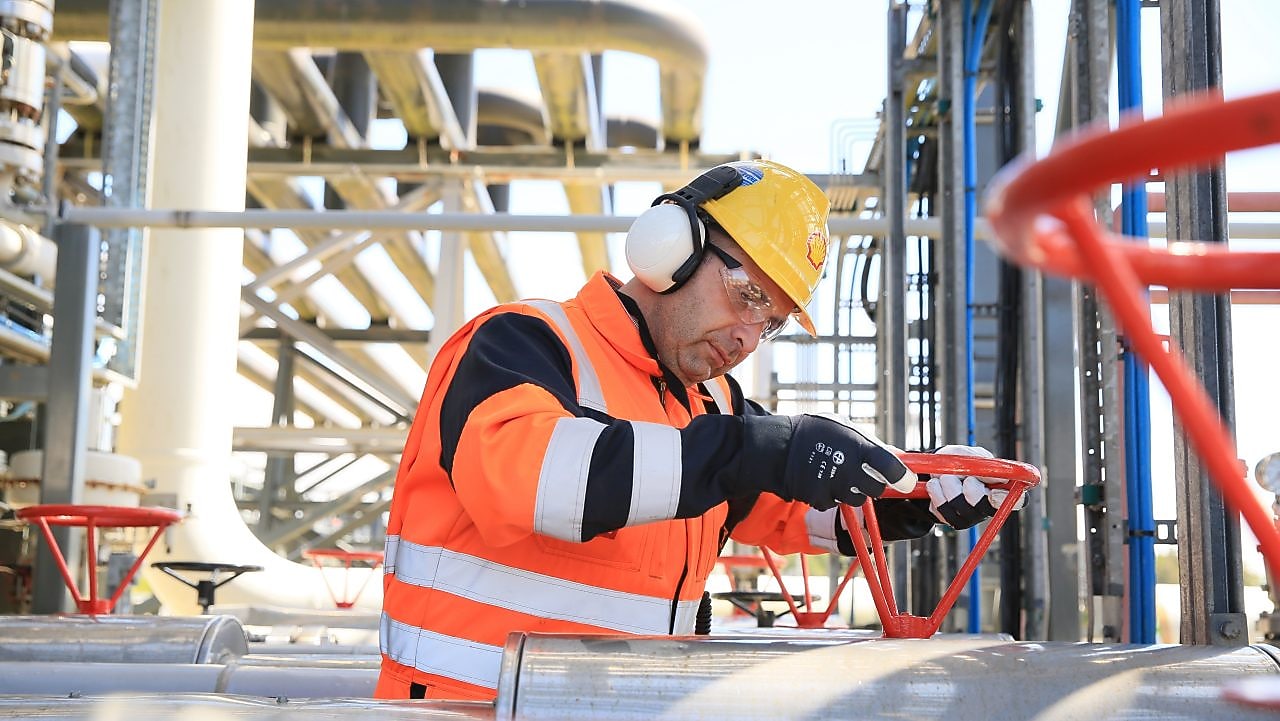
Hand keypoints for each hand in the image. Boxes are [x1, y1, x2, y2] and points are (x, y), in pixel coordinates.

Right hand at [783, 414, 915, 509]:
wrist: (777, 447)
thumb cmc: (814, 432)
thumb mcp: (844, 428)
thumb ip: (871, 444)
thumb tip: (898, 457)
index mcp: (857, 446)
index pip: (891, 467)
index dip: (903, 477)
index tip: (906, 481)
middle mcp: (847, 468)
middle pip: (877, 489)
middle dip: (874, 484)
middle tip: (862, 474)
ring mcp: (833, 486)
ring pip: (857, 499)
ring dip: (852, 491)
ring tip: (837, 474)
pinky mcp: (819, 499)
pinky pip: (836, 504)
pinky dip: (831, 496)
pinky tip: (821, 481)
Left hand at [925, 445, 1024, 528]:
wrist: (933, 468)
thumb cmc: (957, 461)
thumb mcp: (969, 455)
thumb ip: (982, 462)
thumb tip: (996, 474)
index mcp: (1000, 487)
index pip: (1018, 500)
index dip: (1007, 498)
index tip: (993, 491)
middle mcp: (988, 504)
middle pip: (987, 507)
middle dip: (973, 490)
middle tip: (965, 477)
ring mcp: (970, 514)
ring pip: (962, 508)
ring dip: (950, 486)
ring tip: (944, 475)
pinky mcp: (951, 519)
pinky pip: (944, 511)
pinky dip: (937, 492)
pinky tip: (936, 484)